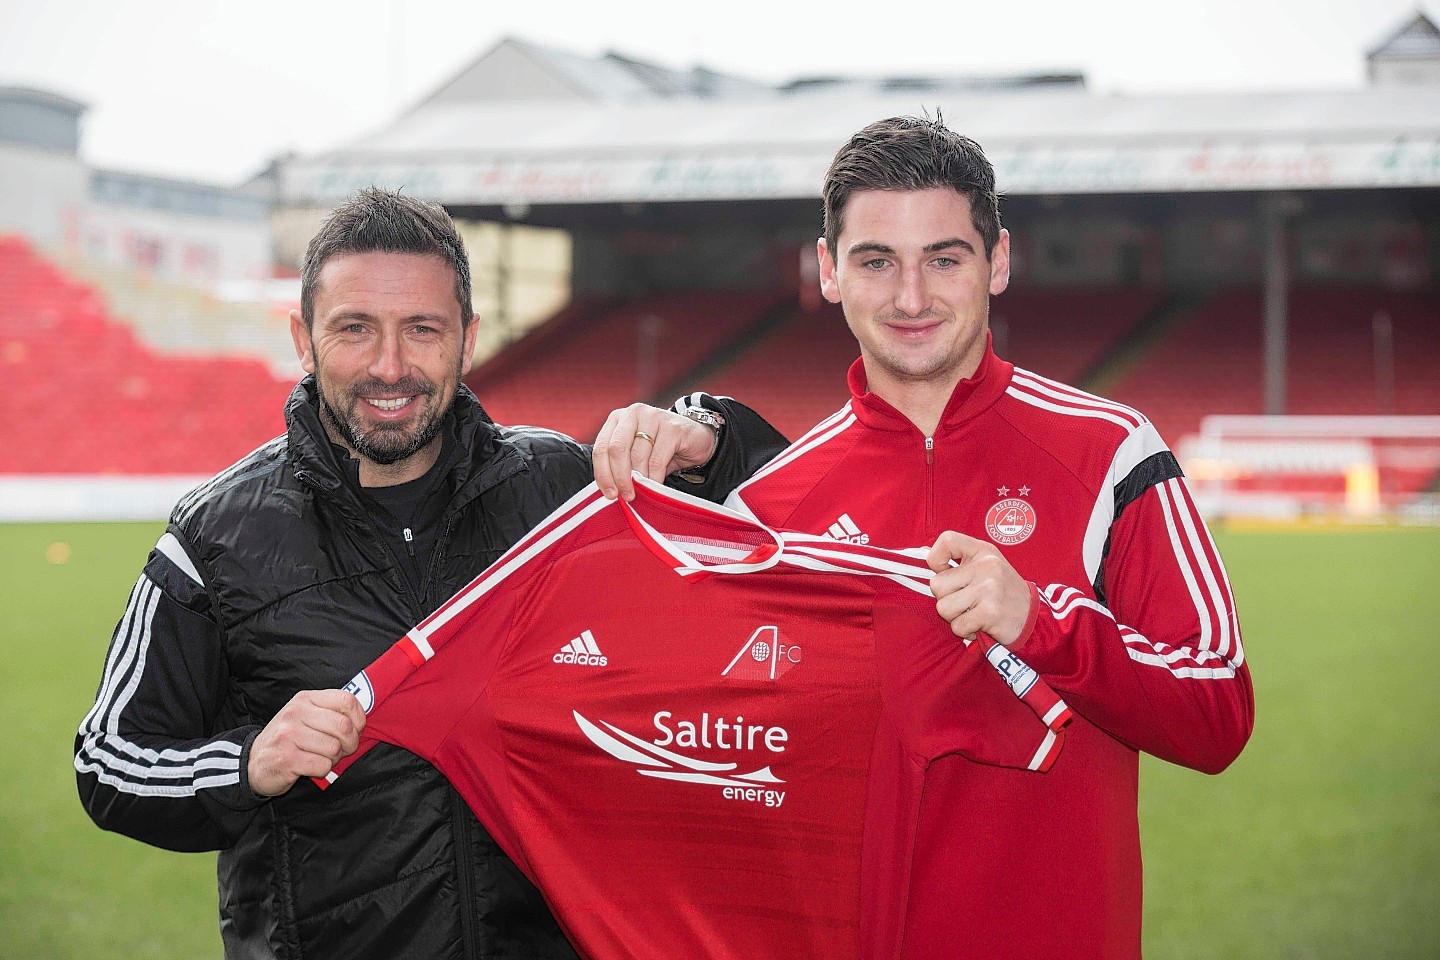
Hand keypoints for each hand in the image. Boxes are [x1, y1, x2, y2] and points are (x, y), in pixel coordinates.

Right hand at [247, 690, 365, 796]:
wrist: (254, 762)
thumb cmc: (288, 739)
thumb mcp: (306, 715)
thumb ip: (331, 712)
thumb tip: (361, 721)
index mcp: (305, 699)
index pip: (347, 700)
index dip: (359, 719)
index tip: (355, 730)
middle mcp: (296, 713)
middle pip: (344, 727)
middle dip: (350, 743)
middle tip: (341, 750)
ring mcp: (289, 735)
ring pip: (334, 748)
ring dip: (334, 759)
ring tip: (321, 757)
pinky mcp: (286, 759)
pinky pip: (323, 765)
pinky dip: (322, 770)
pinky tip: (310, 767)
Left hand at [593, 403, 718, 500]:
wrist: (697, 439)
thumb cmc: (661, 448)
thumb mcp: (636, 453)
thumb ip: (621, 464)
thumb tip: (609, 490)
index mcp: (618, 418)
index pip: (601, 447)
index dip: (602, 473)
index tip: (609, 494)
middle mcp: (633, 413)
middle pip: (616, 449)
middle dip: (619, 477)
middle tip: (625, 497)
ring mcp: (653, 417)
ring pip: (637, 456)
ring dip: (638, 481)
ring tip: (641, 494)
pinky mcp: (672, 427)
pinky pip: (657, 460)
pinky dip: (654, 478)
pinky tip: (655, 487)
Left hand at [927, 531, 1033, 646]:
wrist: (1034, 617)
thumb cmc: (1002, 592)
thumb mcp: (987, 566)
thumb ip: (960, 561)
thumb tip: (927, 563)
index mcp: (983, 551)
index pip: (947, 540)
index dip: (936, 559)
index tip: (945, 571)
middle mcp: (987, 566)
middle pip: (936, 585)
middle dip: (946, 599)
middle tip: (967, 602)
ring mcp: (989, 589)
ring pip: (943, 608)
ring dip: (955, 617)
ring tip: (974, 613)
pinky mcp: (990, 612)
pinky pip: (957, 626)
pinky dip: (966, 631)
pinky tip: (981, 624)